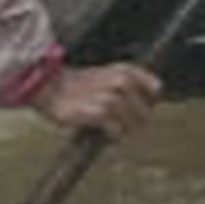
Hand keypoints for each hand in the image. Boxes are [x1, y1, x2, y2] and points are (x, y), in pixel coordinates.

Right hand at [33, 61, 162, 137]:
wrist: (49, 87)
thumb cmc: (79, 86)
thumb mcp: (108, 75)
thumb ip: (129, 86)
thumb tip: (146, 106)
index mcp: (125, 70)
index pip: (155, 88)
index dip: (150, 102)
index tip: (142, 108)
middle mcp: (120, 81)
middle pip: (145, 109)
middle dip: (139, 120)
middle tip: (128, 126)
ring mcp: (109, 96)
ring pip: (131, 119)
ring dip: (126, 128)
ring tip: (117, 130)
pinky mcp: (96, 112)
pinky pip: (115, 128)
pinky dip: (113, 133)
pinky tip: (107, 133)